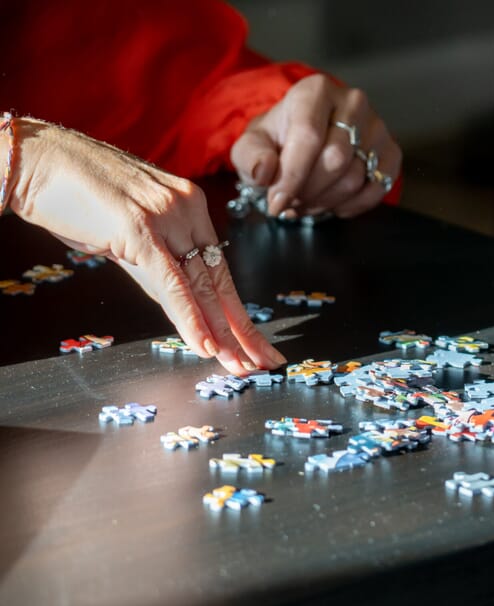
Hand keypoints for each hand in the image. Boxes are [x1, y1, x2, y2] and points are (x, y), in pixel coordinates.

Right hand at [9, 118, 285, 374]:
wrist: (39, 158)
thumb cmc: (77, 194)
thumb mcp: (130, 234)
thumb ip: (158, 268)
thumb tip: (179, 307)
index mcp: (191, 206)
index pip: (219, 271)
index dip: (236, 311)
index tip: (253, 343)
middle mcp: (187, 209)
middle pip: (219, 282)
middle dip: (240, 329)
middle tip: (261, 362)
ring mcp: (166, 217)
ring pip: (201, 286)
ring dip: (221, 332)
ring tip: (237, 364)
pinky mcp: (140, 228)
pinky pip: (172, 282)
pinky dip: (190, 317)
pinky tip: (205, 344)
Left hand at [230, 74, 400, 218]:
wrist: (308, 140)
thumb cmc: (281, 141)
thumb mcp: (253, 145)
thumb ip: (251, 156)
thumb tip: (265, 172)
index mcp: (316, 91)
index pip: (309, 136)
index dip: (292, 176)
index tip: (276, 203)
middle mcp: (353, 103)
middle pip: (335, 160)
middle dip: (308, 191)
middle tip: (290, 202)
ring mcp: (377, 127)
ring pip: (355, 179)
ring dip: (325, 201)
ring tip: (307, 201)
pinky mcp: (391, 152)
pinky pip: (376, 189)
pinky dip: (351, 206)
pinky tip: (333, 203)